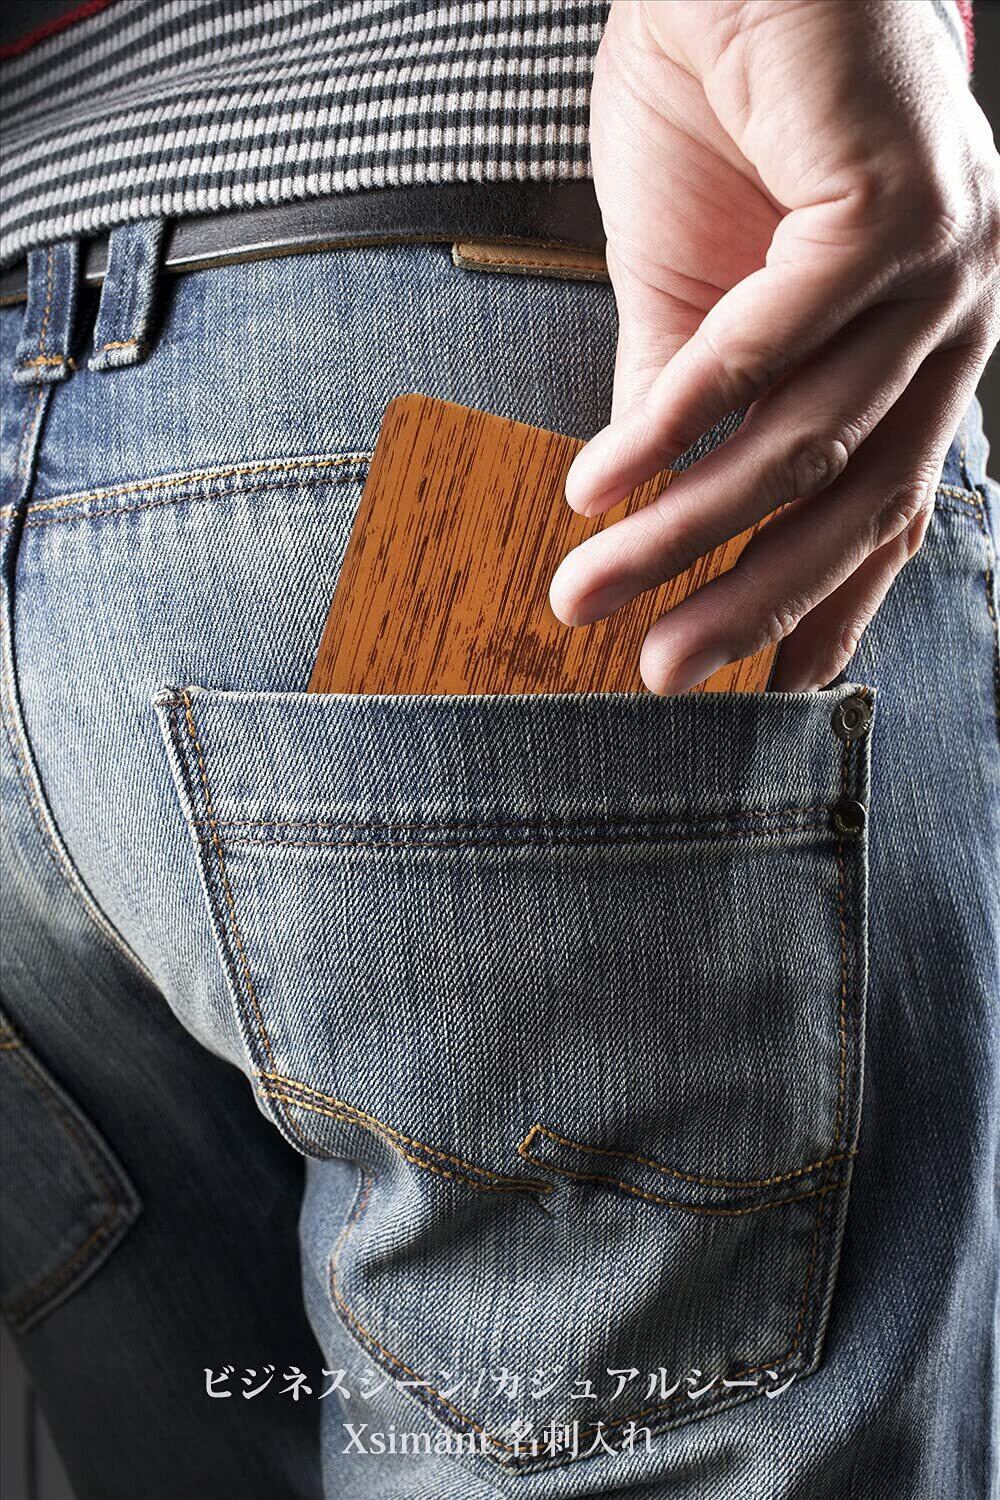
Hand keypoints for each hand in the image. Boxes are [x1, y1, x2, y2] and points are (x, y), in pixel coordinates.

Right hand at [550, 0, 999, 692]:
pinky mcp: (896, 206)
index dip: (819, 610)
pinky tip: (603, 483)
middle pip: (853, 501)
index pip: (884, 513)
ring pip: (808, 440)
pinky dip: (678, 422)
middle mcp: (955, 319)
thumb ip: (680, 416)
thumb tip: (638, 527)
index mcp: (919, 350)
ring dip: (685, 528)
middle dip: (744, 602)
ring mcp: (944, 264)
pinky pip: (773, 346)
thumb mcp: (689, 302)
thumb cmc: (718, 121)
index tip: (749, 693)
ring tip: (588, 586)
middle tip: (655, 673)